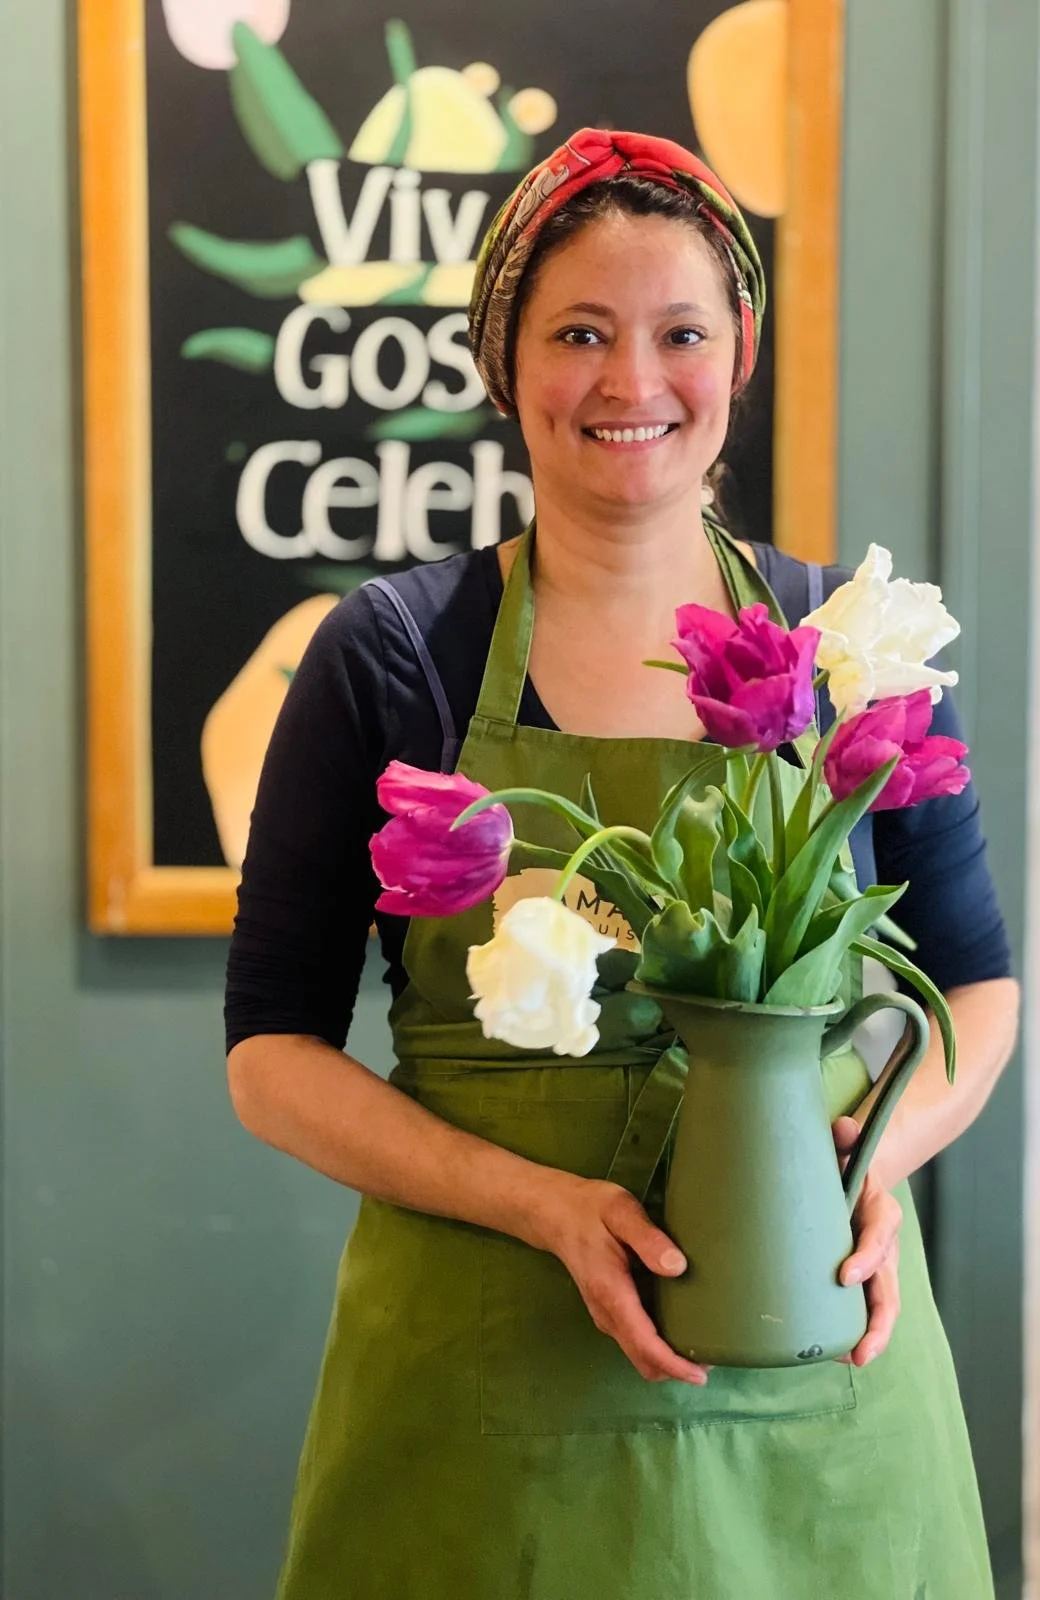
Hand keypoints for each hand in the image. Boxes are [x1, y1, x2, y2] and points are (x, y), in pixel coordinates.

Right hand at [532, 1170, 709, 1385]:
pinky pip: (635, 1341)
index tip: (701, 1374)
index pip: (644, 1343)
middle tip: (713, 1355)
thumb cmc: (590, 1209)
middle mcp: (606, 1313)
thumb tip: (678, 1267)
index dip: (673, 1364)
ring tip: (702, 1343)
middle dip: (677, 1368)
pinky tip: (680, 1326)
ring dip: (668, 1359)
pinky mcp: (608, 1311)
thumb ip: (648, 1238)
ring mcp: (605, 1315)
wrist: (556, 1213)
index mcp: (611, 1292)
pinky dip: (658, 1346)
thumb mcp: (620, 1211)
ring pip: (639, 1354)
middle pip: (643, 1360)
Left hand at [832, 1115, 902, 1366]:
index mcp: (880, 1211)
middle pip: (889, 1287)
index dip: (866, 1256)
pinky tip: (833, 1353)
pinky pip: (864, 1310)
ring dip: (871, 1337)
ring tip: (850, 1361)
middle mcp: (883, 1245)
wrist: (855, 1176)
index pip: (879, 1235)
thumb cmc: (843, 1164)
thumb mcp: (845, 1148)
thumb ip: (844, 1136)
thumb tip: (844, 1126)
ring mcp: (875, 1266)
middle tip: (860, 1352)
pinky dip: (855, 1333)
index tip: (844, 1276)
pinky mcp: (861, 1279)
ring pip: (882, 1307)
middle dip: (878, 1322)